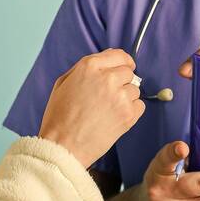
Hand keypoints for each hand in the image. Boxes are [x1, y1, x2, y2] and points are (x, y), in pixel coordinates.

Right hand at [39, 49, 144, 168]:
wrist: (63, 146)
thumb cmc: (60, 117)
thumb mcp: (63, 83)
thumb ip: (85, 67)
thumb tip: (107, 58)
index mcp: (90, 66)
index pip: (119, 55)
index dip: (124, 61)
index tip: (125, 67)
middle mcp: (107, 78)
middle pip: (128, 72)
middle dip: (122, 81)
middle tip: (109, 96)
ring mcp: (120, 96)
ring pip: (134, 89)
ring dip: (125, 97)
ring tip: (107, 110)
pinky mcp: (128, 114)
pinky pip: (140, 105)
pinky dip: (131, 111)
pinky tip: (115, 118)